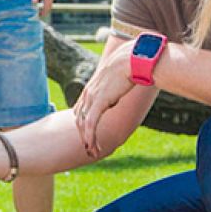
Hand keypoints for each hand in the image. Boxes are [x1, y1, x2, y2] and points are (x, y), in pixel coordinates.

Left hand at [74, 41, 135, 157]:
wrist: (130, 59)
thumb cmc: (128, 67)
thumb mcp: (118, 80)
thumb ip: (113, 89)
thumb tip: (118, 94)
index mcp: (91, 89)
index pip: (81, 110)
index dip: (83, 124)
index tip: (89, 136)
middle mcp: (87, 93)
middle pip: (80, 119)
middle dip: (84, 136)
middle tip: (90, 149)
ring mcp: (91, 97)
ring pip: (84, 124)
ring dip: (88, 140)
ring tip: (93, 152)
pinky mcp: (98, 102)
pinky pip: (91, 124)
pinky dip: (91, 137)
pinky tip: (94, 147)